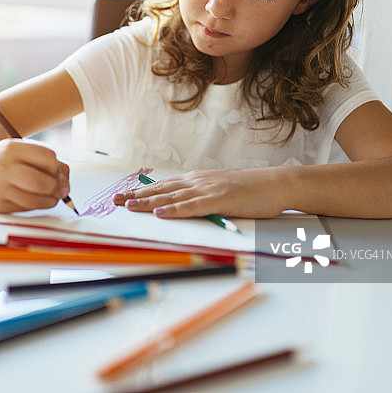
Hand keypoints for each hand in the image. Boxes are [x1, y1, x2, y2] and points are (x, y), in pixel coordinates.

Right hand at [0, 138, 70, 212]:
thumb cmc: (8, 160)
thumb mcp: (24, 151)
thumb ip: (50, 163)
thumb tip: (65, 187)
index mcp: (11, 149)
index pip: (48, 158)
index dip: (58, 167)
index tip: (57, 170)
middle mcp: (2, 168)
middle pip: (42, 182)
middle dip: (57, 187)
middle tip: (59, 188)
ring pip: (36, 201)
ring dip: (51, 200)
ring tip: (50, 195)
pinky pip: (27, 209)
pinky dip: (37, 205)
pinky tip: (33, 198)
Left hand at [112, 168, 287, 218]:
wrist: (276, 184)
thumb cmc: (251, 191)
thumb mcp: (220, 192)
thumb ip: (201, 198)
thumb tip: (184, 206)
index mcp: (197, 180)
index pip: (164, 187)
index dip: (142, 192)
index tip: (123, 197)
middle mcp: (198, 181)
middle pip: (161, 190)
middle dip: (136, 196)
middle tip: (115, 201)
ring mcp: (208, 189)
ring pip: (171, 197)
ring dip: (148, 203)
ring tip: (128, 207)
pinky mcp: (219, 200)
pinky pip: (192, 206)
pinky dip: (174, 210)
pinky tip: (160, 213)